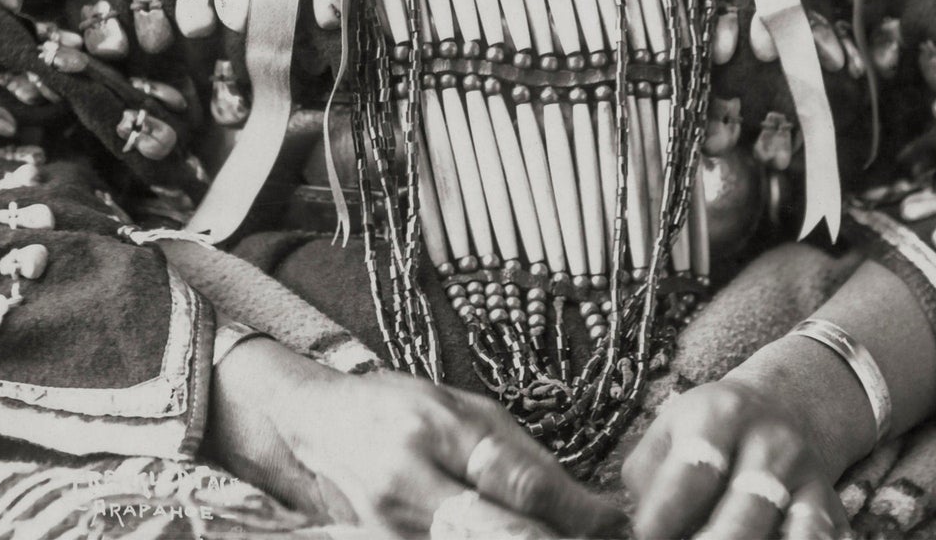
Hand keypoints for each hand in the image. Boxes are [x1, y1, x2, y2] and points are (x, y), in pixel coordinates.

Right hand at [207, 337, 622, 536]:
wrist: (319, 422)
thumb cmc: (403, 408)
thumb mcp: (466, 411)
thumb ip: (520, 458)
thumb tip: (588, 506)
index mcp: (441, 430)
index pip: (520, 485)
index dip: (576, 514)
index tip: (616, 525)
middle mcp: (413, 482)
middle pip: (499, 535)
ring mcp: (392, 526)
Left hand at [622, 375, 848, 539]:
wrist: (780, 407)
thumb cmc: (708, 432)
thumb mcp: (669, 433)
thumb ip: (647, 479)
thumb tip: (634, 530)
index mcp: (721, 416)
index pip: (694, 471)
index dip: (666, 513)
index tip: (645, 537)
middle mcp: (771, 442)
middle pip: (746, 509)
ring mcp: (808, 476)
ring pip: (795, 531)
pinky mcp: (832, 506)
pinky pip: (825, 538)